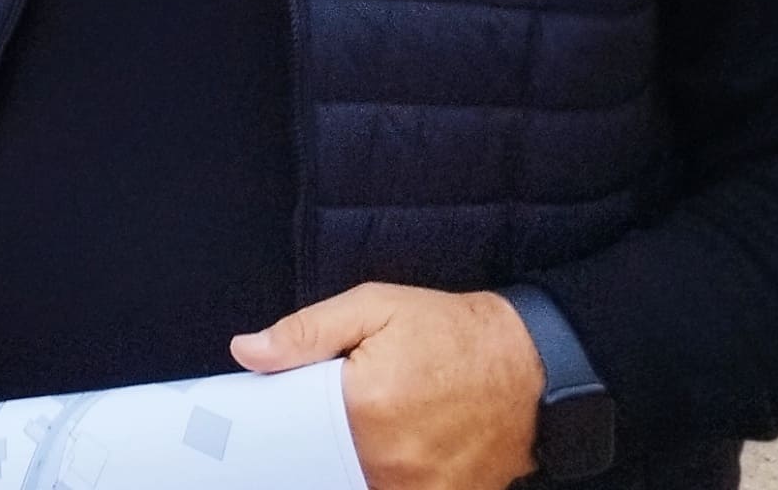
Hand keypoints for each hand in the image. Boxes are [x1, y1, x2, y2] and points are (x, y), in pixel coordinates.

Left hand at [232, 284, 543, 489]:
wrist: (530, 364)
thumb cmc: (450, 331)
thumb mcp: (374, 307)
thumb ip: (306, 332)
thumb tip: (247, 351)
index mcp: (365, 407)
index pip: (294, 431)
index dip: (281, 422)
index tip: (273, 414)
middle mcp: (391, 460)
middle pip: (323, 462)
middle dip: (314, 442)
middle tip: (328, 414)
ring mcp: (420, 489)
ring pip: (356, 482)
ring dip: (348, 462)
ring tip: (367, 427)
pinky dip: (384, 477)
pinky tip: (391, 449)